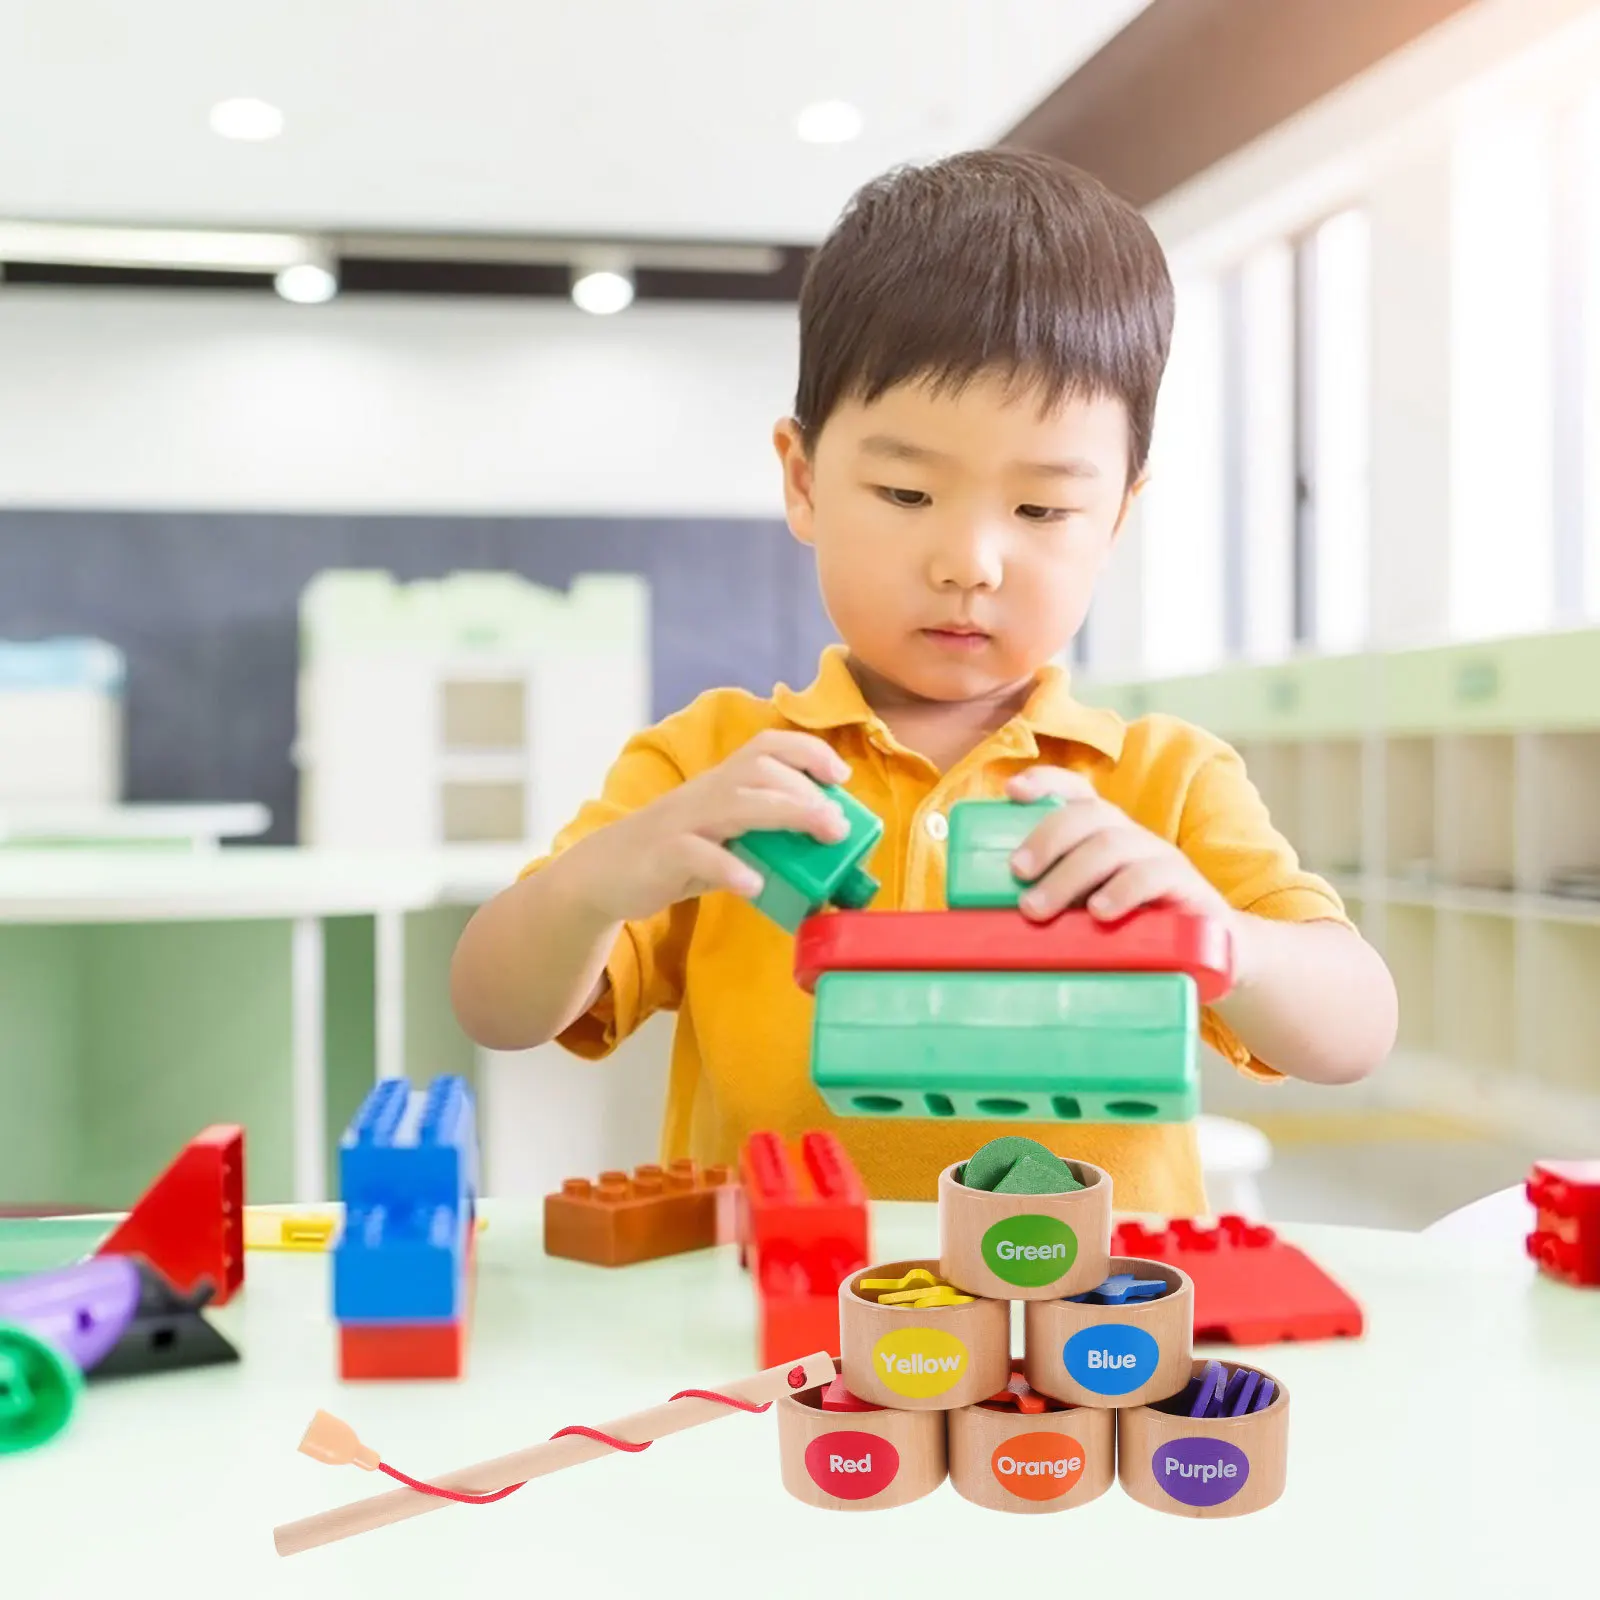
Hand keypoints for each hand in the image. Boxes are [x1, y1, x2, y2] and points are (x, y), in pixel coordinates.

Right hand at [569, 730, 852, 923]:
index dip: (807, 752)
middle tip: (840, 824)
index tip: (841, 775)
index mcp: (721, 782)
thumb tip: (823, 857)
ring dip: (786, 814)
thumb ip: (762, 838)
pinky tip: (755, 885)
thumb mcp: (721, 836)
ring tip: (823, 835)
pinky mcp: (663, 855)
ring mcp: (683, 822)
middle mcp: (705, 792)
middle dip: (806, 789)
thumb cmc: (674, 854)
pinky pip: (698, 855)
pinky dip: (729, 867)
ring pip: (736, 803)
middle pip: (758, 770)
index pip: (766, 746)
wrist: (603, 873)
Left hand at [1005, 766, 1234, 925]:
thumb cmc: (1134, 930)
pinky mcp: (1187, 888)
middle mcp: (1131, 837)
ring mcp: (1161, 858)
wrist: (1213, 957)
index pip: (1076, 792)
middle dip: (1046, 839)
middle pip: (1088, 815)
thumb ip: (1050, 903)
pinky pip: (1153, 877)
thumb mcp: (1087, 911)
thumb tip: (983, 917)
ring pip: (1113, 845)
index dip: (1045, 782)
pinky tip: (1099, 912)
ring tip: (1038, 908)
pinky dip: (1121, 891)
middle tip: (1017, 875)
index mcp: (1104, 835)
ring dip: (1070, 874)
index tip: (1012, 792)